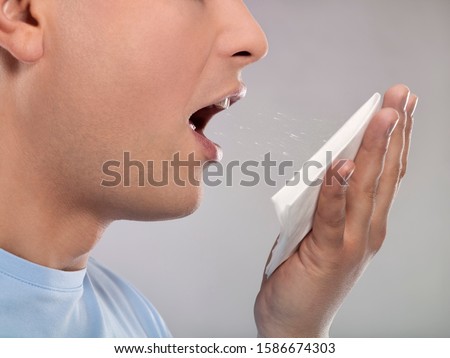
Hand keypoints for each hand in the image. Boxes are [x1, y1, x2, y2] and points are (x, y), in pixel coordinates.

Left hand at [254, 84, 418, 336]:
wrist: (294, 322)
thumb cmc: (306, 275)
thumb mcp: (319, 232)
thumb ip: (327, 202)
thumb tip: (328, 168)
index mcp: (365, 222)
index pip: (384, 172)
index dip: (393, 137)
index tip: (398, 106)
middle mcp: (366, 230)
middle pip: (383, 172)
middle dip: (393, 130)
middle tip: (401, 95)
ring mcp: (350, 242)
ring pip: (364, 187)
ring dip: (374, 149)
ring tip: (383, 115)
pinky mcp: (327, 253)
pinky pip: (332, 215)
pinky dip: (336, 190)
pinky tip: (341, 165)